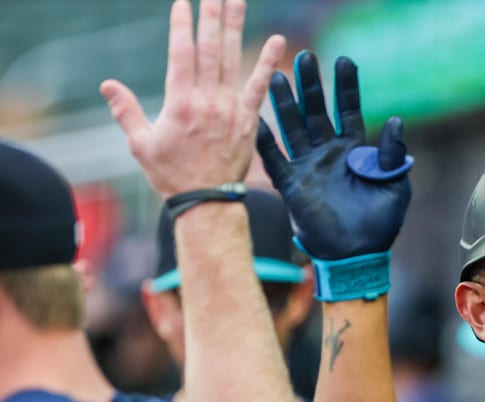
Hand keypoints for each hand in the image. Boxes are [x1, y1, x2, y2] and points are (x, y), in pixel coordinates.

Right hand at [100, 0, 285, 197]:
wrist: (207, 201)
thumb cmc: (171, 175)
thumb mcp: (141, 144)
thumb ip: (126, 111)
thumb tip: (107, 84)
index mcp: (180, 103)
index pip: (181, 54)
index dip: (182, 26)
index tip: (182, 4)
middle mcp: (207, 101)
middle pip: (210, 49)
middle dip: (211, 16)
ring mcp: (231, 109)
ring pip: (233, 59)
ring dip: (236, 28)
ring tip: (238, 0)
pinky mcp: (249, 119)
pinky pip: (260, 86)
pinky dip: (269, 63)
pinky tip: (278, 41)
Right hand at [257, 51, 412, 259]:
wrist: (357, 255)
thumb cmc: (380, 224)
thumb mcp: (395, 185)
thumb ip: (392, 154)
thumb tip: (395, 119)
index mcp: (355, 151)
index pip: (349, 110)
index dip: (346, 87)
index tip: (344, 60)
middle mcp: (329, 153)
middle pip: (316, 111)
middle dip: (310, 85)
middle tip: (302, 57)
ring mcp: (309, 166)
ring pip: (293, 127)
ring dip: (285, 103)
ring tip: (277, 76)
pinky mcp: (292, 185)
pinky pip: (275, 160)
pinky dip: (264, 142)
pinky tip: (255, 120)